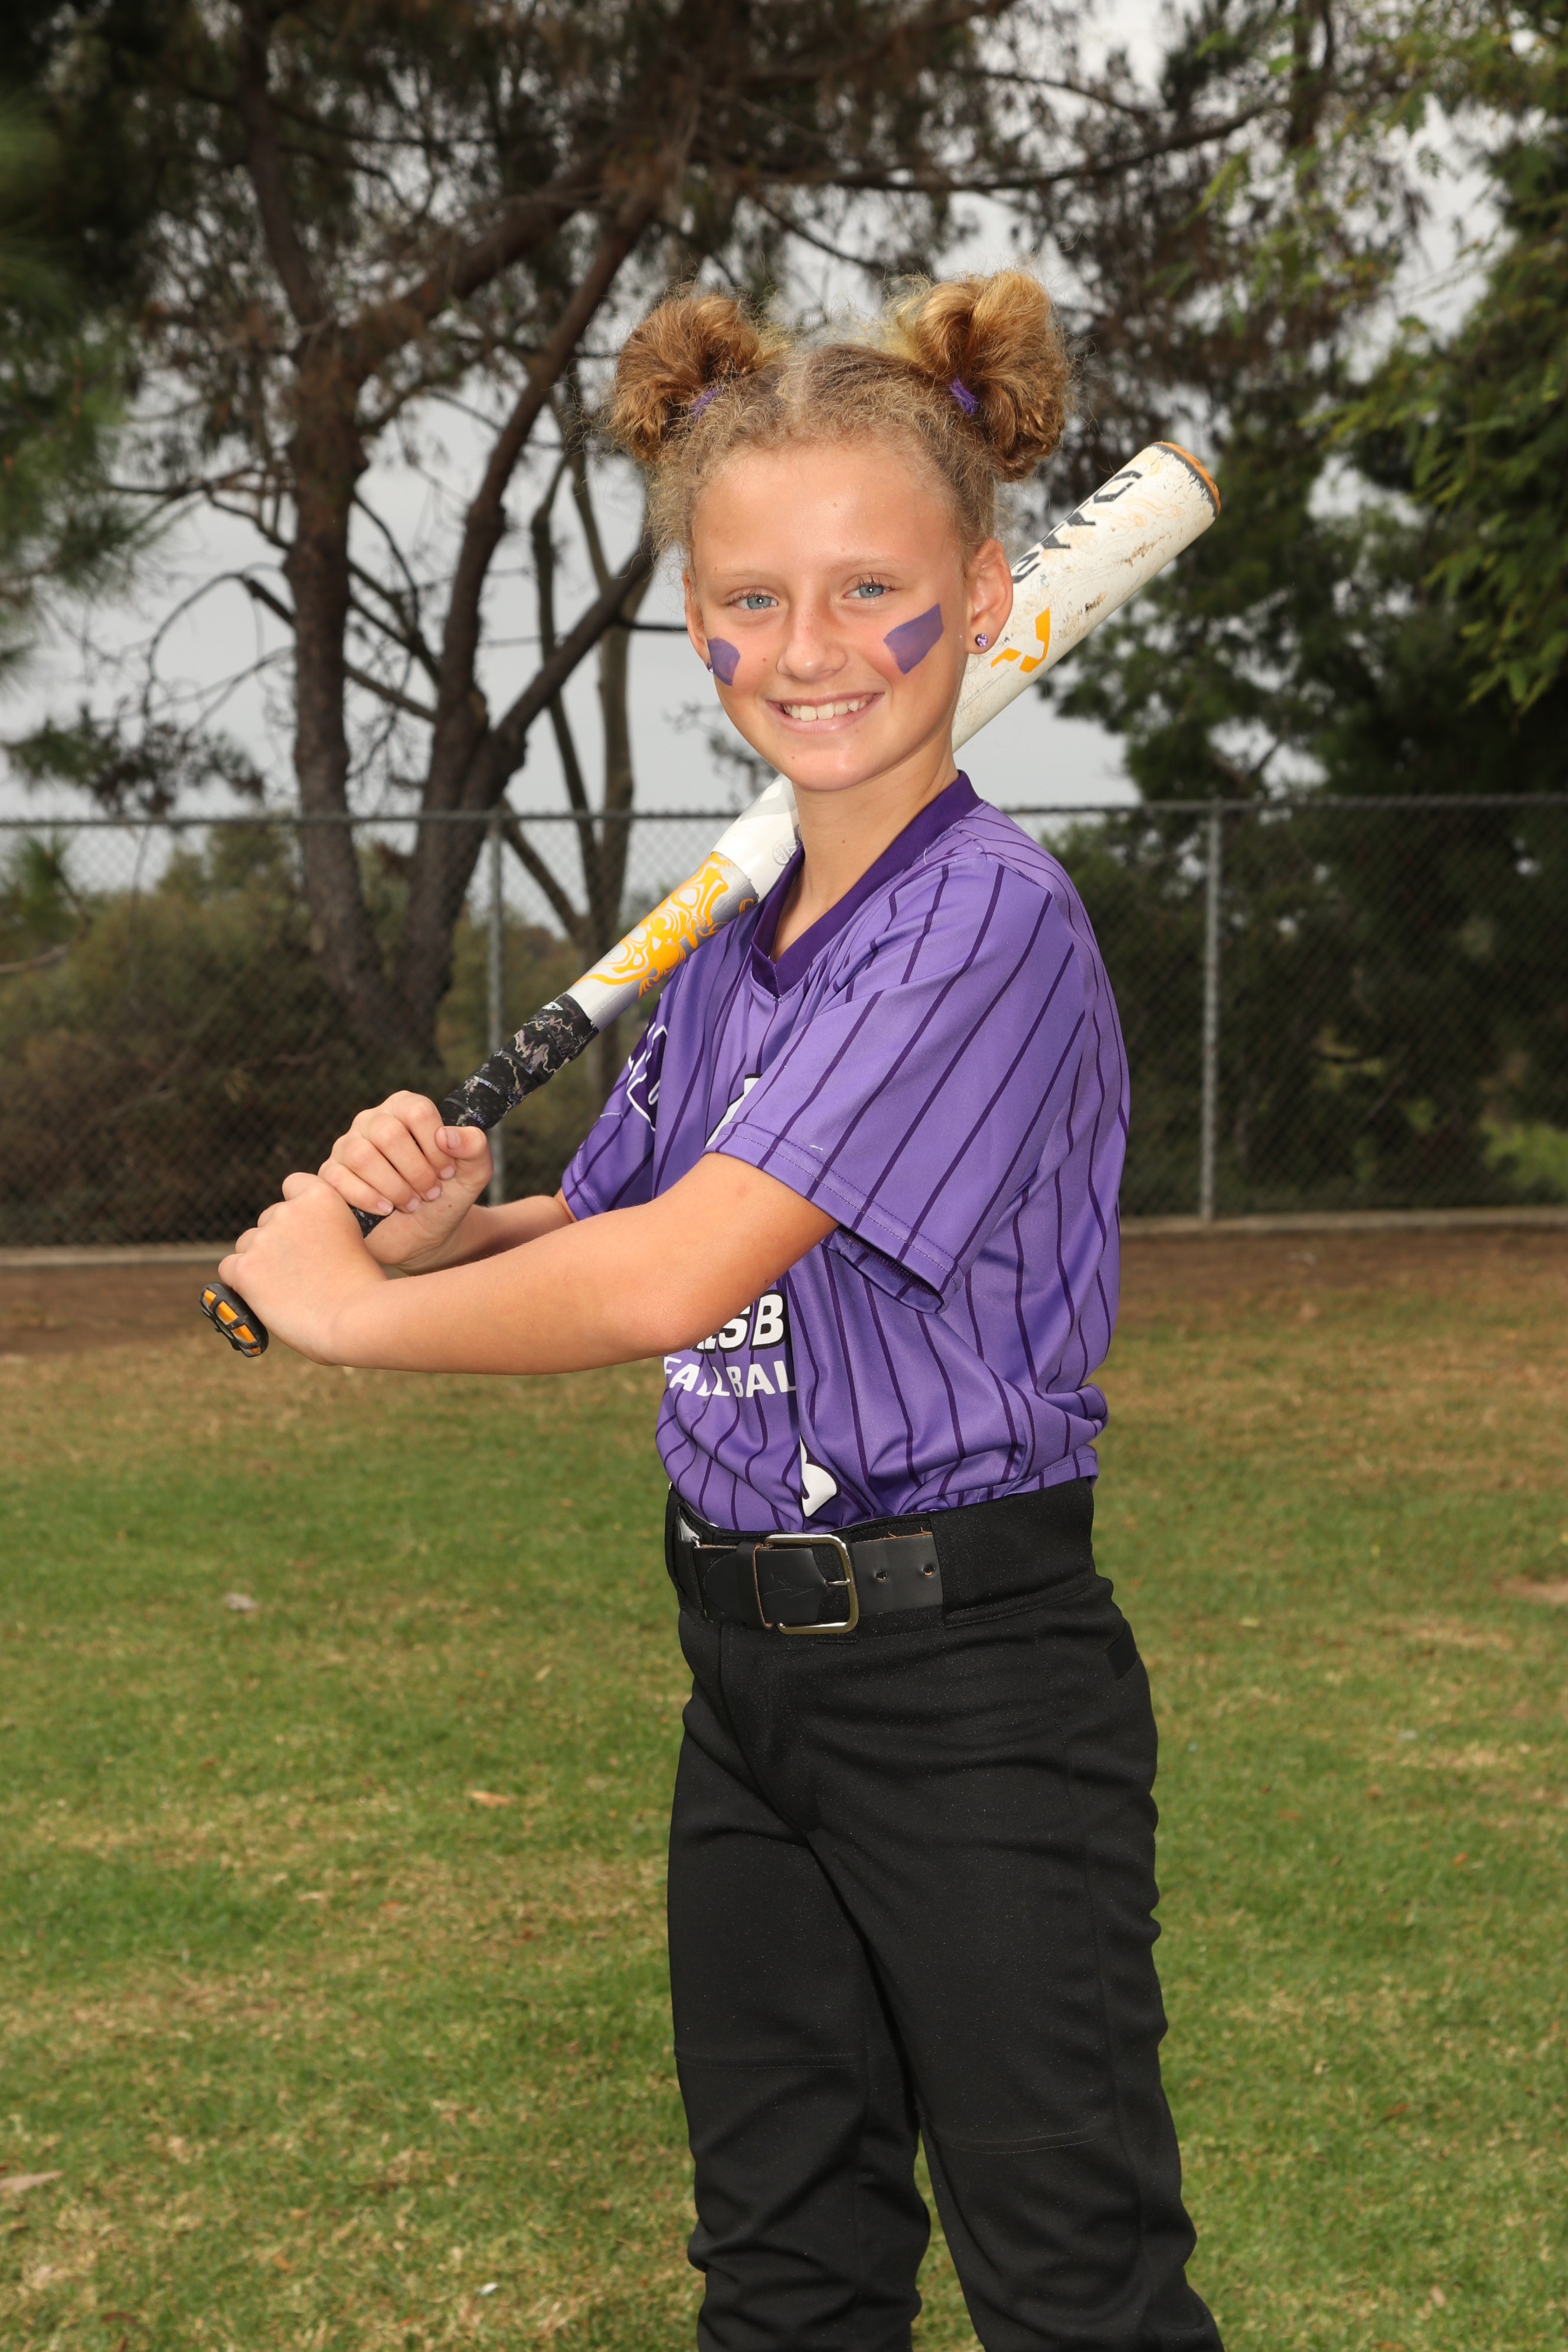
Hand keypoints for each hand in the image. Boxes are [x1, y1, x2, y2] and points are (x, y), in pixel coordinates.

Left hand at [220, 1174, 386, 1360]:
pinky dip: (241, 1282)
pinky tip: (261, 1297)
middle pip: (268, 1219)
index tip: (304, 1231)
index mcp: (321, 1197)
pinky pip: (230, 1268)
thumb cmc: (363, 1289)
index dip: (296, 1208)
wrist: (355, 1319)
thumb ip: (326, 1229)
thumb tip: (305, 1242)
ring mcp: (264, 1239)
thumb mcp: (353, 1240)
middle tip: (298, 1273)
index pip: (293, 1185)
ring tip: (285, 1290)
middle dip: (278, 1241)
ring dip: (259, 1261)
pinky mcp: (245, 1268)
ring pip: (247, 1245)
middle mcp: (287, 1211)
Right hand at [317, 1090, 493, 1270]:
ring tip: (411, 1203)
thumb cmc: (447, 1195)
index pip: (417, 1111)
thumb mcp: (473, 1173)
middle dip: (416, 1170)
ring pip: (361, 1156)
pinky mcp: (332, 1174)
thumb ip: (475, 1147)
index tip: (447, 1172)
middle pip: (388, 1133)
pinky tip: (387, 1209)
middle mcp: (373, 1121)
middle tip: (430, 1192)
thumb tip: (447, 1136)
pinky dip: (367, 1198)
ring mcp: (347, 1146)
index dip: (436, 1145)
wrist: (425, 1234)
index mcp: (406, 1109)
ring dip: (394, 1187)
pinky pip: (338, 1179)